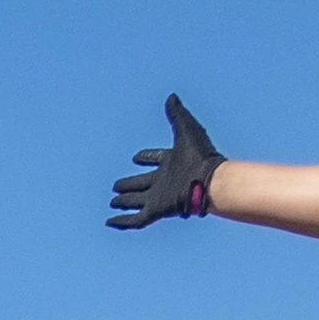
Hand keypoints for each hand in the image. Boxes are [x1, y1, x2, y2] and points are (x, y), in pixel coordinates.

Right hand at [106, 96, 222, 230]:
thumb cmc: (200, 155)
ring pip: (137, 200)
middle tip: (116, 186)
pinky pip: (136, 219)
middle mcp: (164, 180)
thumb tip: (171, 96)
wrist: (208, 180)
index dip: (147, 157)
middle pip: (142, 183)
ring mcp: (159, 197)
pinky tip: (110, 222)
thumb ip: (177, 114)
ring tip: (113, 202)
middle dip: (130, 185)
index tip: (136, 157)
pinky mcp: (156, 210)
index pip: (156, 159)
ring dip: (124, 201)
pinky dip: (123, 221)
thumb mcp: (186, 129)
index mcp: (171, 162)